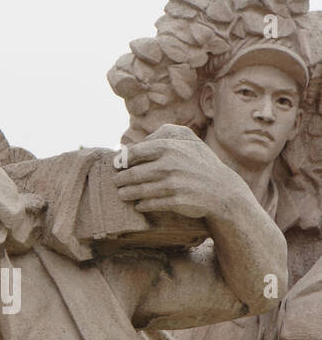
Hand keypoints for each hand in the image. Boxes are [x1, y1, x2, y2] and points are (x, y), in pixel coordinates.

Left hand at [113, 124, 242, 218]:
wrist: (223, 190)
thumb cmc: (200, 162)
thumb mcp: (187, 140)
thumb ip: (163, 134)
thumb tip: (137, 143)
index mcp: (168, 147)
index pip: (134, 153)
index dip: (122, 160)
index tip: (118, 165)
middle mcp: (169, 165)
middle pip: (133, 174)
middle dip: (120, 179)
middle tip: (116, 181)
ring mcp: (173, 185)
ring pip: (139, 190)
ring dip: (127, 193)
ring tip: (122, 193)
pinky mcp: (176, 202)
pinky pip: (151, 204)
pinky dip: (142, 205)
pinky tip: (139, 204)